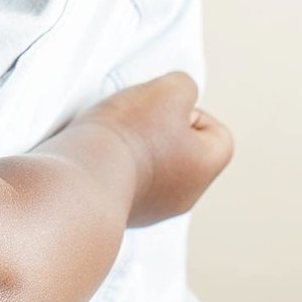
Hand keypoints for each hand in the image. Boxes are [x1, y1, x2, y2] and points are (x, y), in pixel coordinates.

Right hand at [81, 71, 232, 226]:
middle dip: (159, 130)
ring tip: (113, 139)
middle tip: (134, 121)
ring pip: (154, 168)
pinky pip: (127, 183)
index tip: (160, 109)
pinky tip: (100, 158)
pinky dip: (115, 168)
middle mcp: (187, 196)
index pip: (216, 132)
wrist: (85, 178)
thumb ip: (185, 87)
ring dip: (136, 150)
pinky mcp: (124, 214)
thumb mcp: (170, 89)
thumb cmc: (130, 133)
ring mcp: (154, 210)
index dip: (189, 111)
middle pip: (183, 150)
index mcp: (205, 167)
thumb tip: (179, 98)